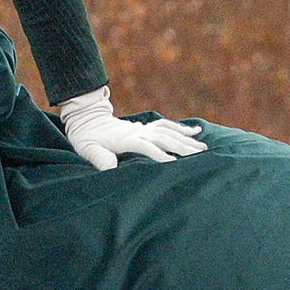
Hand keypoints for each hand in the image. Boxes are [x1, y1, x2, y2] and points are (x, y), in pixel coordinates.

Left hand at [57, 86, 205, 170]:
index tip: (174, 165)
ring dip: (186, 139)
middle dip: (182, 147)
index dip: (159, 155)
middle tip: (200, 156)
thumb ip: (99, 158)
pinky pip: (166, 125)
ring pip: (168, 131)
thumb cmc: (87, 139)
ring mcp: (142, 128)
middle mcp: (137, 131)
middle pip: (163, 138)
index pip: (146, 147)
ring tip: (203, 146)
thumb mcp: (88, 149)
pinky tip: (196, 130)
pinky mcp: (144, 127)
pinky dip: (181, 128)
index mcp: (126, 139)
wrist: (86, 120)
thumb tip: (110, 169)